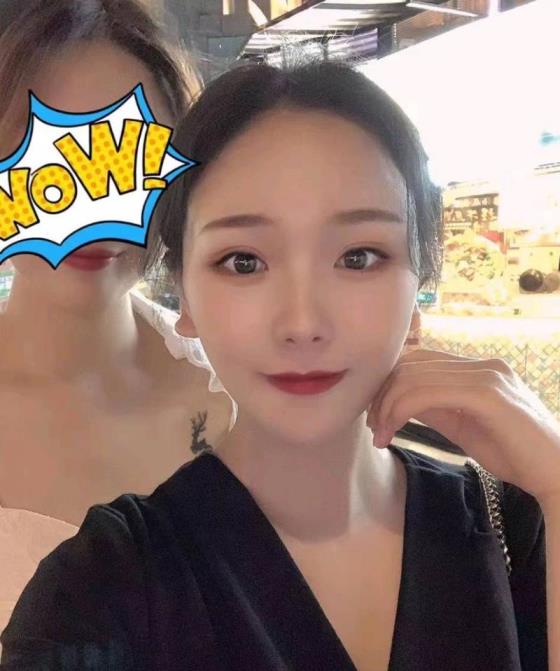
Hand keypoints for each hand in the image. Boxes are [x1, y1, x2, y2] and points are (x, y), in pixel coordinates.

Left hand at [367, 349, 559, 506]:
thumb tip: (398, 401)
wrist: (559, 474)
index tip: (376, 416)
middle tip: (373, 427)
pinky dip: (400, 411)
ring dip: (386, 407)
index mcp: (478, 369)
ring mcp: (487, 376)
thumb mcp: (464, 427)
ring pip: (414, 377)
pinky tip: (392, 433)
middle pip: (411, 363)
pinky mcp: (488, 395)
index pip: (419, 360)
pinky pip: (428, 393)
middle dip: (382, 394)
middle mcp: (482, 364)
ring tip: (380, 436)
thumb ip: (435, 408)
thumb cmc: (515, 454)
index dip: (389, 383)